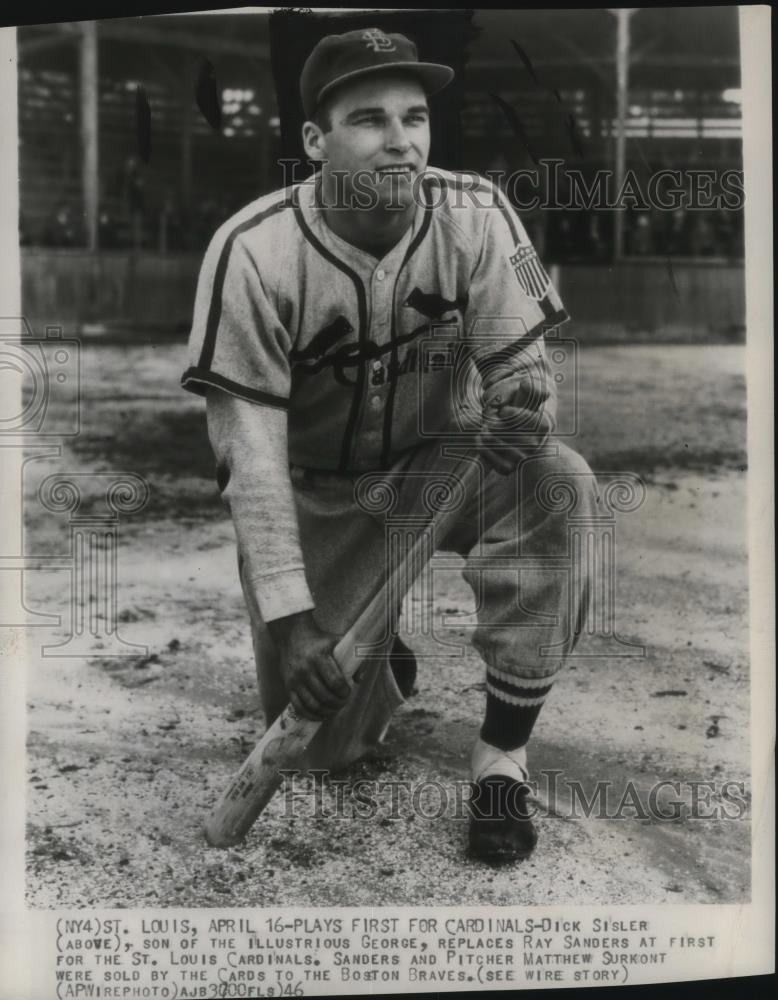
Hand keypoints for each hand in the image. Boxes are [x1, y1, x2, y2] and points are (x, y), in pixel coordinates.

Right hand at [267, 611, 350, 720]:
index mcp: (319, 657)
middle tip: (343, 701)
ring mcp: (295, 679)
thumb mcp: (337, 642)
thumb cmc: (321, 641)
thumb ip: (352, 657)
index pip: (335, 681)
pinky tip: (321, 714)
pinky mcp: (288, 686)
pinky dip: (311, 715)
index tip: (348, 691)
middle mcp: (305, 669)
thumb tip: (359, 679)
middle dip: (338, 703)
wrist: (293, 636)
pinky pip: (299, 707)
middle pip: (325, 696)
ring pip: (313, 704)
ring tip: (334, 709)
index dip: (344, 691)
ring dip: (327, 711)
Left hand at [477, 359, 553, 474]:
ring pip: (495, 442)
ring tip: (485, 429)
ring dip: (485, 433)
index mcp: (543, 425)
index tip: (505, 411)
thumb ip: (531, 388)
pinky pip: (491, 459)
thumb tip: (526, 383)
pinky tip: (480, 439)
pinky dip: (482, 447)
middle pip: (503, 429)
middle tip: (492, 422)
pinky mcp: (508, 468)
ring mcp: (522, 458)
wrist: (518, 434)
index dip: (507, 412)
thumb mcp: (528, 397)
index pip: (518, 416)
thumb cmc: (521, 411)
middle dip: (493, 422)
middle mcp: (536, 445)